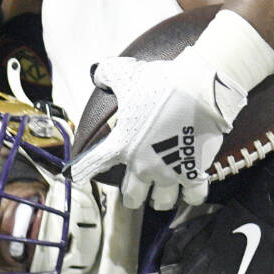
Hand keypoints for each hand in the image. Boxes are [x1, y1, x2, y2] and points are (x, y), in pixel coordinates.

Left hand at [68, 48, 247, 209]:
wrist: (198, 89)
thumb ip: (107, 74)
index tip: (76, 177)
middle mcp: (142, 164)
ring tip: (165, 192)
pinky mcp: (193, 173)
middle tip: (137, 191)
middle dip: (133, 195)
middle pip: (132, 196)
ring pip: (162, 201)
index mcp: (122, 144)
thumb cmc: (161, 82)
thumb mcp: (126, 73)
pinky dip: (193, 194)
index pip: (93, 163)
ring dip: (162, 197)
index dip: (82, 171)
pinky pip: (193, 196)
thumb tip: (98, 74)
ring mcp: (169, 172)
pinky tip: (192, 188)